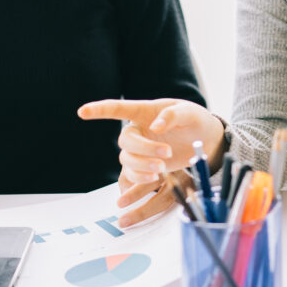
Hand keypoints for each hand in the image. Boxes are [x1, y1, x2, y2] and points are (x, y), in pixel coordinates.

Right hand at [77, 98, 224, 225]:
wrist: (204, 139)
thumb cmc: (195, 120)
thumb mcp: (189, 112)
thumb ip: (172, 115)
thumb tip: (155, 127)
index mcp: (146, 111)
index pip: (119, 108)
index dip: (99, 109)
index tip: (82, 111)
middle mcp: (139, 129)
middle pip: (126, 140)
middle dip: (142, 150)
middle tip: (166, 155)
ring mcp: (140, 148)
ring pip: (127, 159)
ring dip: (142, 165)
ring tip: (162, 168)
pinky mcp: (145, 164)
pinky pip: (132, 173)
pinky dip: (140, 177)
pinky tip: (155, 177)